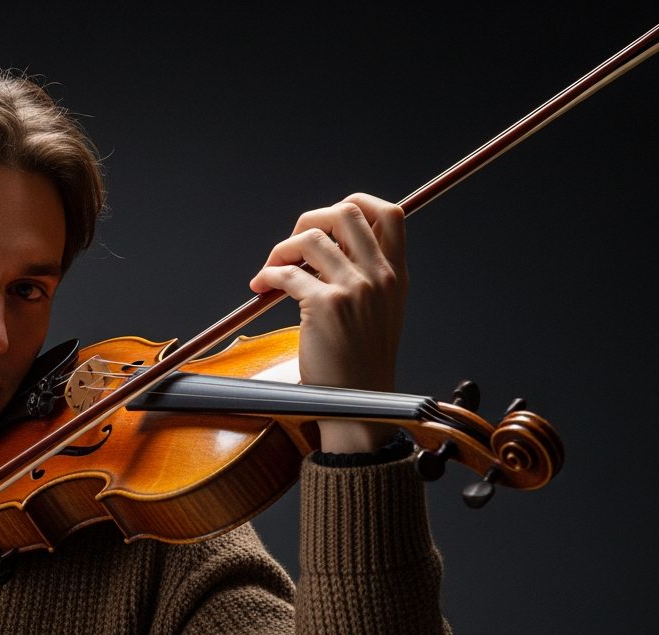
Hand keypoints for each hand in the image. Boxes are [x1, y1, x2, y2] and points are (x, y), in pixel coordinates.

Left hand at [249, 194, 407, 452]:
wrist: (360, 405)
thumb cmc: (361, 364)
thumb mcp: (381, 313)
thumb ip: (367, 278)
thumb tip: (328, 247)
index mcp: (396, 275)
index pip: (390, 214)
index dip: (355, 204)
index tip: (327, 222)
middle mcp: (380, 276)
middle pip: (347, 211)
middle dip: (311, 219)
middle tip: (293, 246)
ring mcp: (355, 288)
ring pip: (311, 237)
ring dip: (282, 248)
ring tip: (272, 270)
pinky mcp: (326, 305)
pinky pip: (287, 272)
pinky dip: (267, 274)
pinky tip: (262, 287)